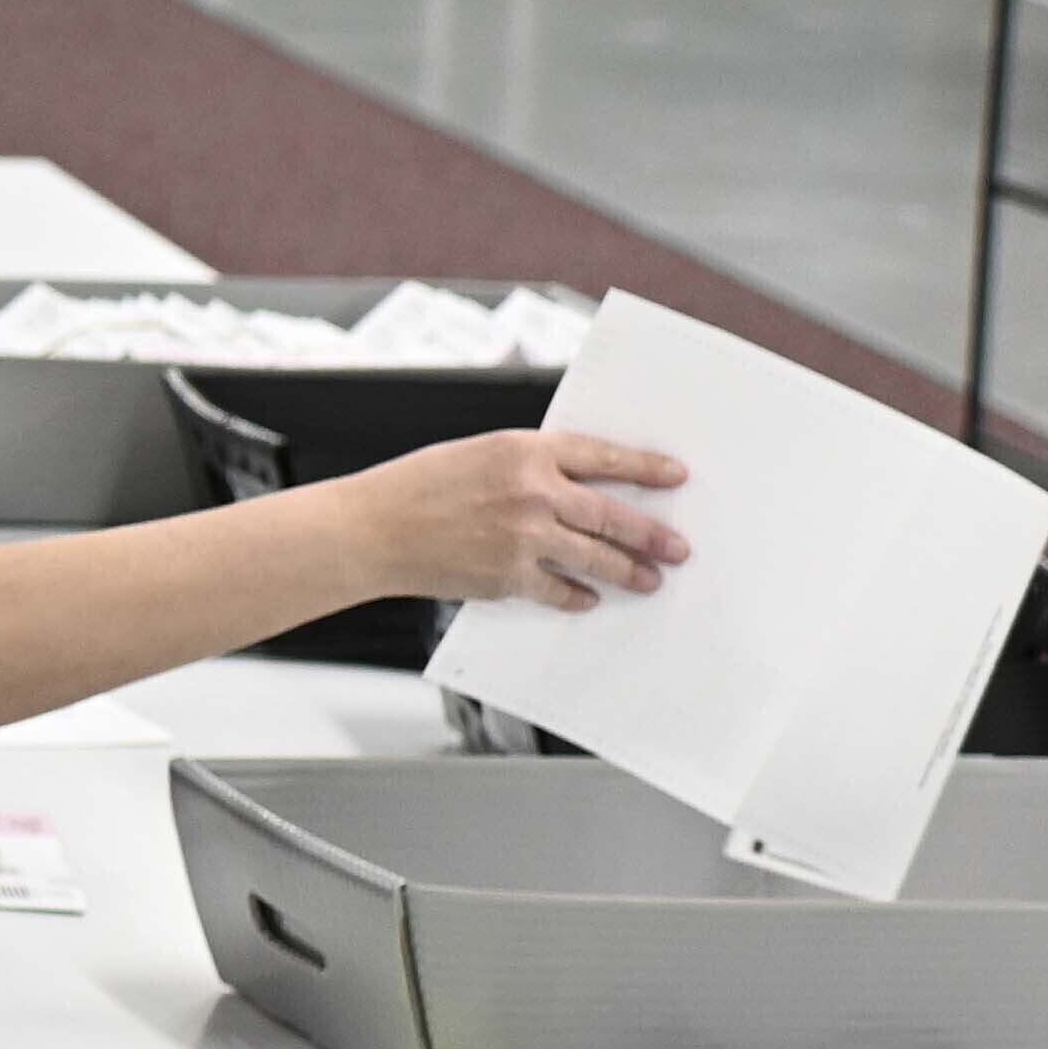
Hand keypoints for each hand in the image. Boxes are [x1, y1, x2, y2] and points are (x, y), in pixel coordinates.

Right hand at [351, 427, 691, 614]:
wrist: (371, 529)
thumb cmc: (414, 488)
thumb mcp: (477, 454)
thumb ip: (528, 465)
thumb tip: (577, 487)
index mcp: (523, 450)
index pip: (602, 456)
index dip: (645, 467)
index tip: (674, 475)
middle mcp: (532, 492)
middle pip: (612, 515)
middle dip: (651, 534)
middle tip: (677, 547)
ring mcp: (524, 537)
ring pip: (596, 557)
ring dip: (628, 571)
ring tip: (648, 580)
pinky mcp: (509, 576)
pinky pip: (560, 590)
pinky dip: (578, 596)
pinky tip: (588, 598)